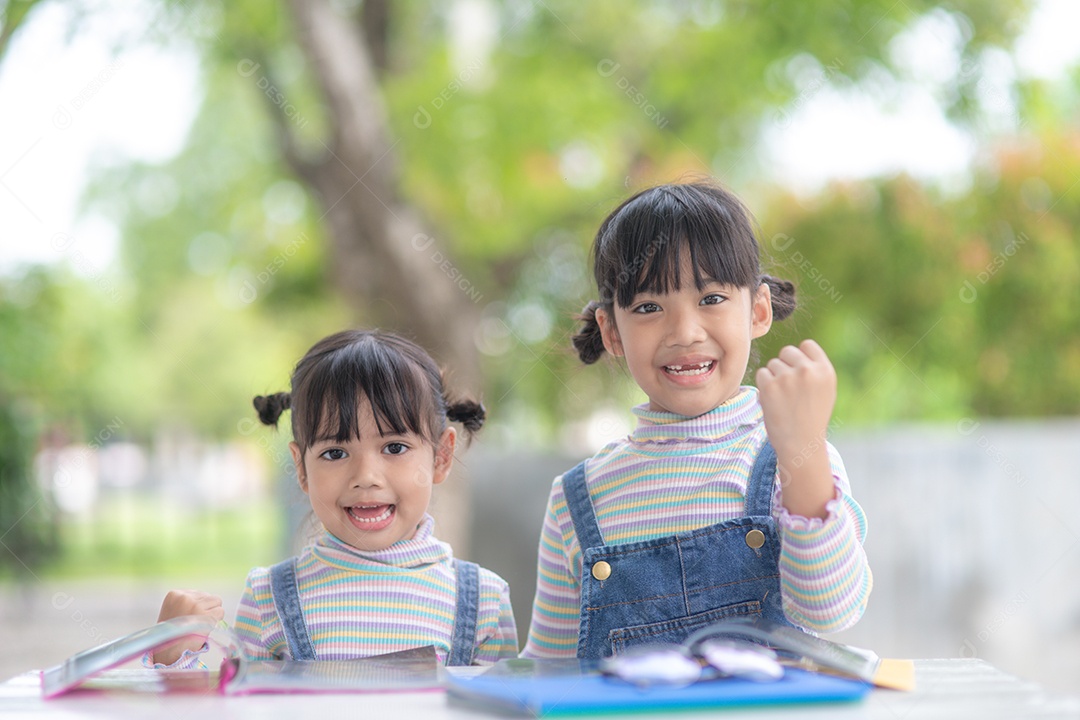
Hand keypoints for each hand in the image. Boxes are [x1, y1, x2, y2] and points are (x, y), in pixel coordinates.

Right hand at [151, 590, 223, 665]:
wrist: (168, 653)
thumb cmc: (173, 634)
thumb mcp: (175, 611)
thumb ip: (189, 602)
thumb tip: (210, 599)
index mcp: (174, 594)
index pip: (199, 593)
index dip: (198, 607)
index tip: (189, 618)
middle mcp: (184, 597)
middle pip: (209, 596)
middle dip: (206, 609)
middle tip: (195, 623)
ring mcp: (195, 605)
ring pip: (217, 602)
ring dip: (213, 613)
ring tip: (200, 625)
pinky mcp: (204, 615)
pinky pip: (220, 612)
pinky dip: (217, 620)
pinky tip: (205, 628)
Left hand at [755, 339, 835, 455]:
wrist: (801, 444)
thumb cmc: (812, 416)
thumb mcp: (825, 390)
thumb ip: (814, 368)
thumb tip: (795, 350)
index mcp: (825, 370)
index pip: (807, 345)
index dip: (800, 357)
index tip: (799, 372)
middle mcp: (808, 370)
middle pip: (787, 351)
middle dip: (785, 365)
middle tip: (789, 388)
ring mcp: (788, 377)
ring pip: (772, 364)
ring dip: (774, 378)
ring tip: (784, 398)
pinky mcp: (770, 386)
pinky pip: (761, 374)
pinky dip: (764, 386)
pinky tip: (774, 401)